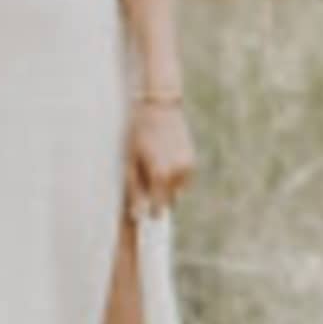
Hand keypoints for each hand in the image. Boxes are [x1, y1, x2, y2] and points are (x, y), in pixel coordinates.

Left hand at [127, 100, 195, 216]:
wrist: (158, 107)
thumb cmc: (138, 134)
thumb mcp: (130, 162)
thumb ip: (135, 191)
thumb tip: (138, 216)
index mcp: (161, 174)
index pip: (158, 208)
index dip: (149, 211)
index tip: (143, 210)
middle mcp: (178, 172)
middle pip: (170, 201)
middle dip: (158, 198)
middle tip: (145, 181)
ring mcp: (188, 165)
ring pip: (178, 191)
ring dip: (167, 188)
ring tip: (154, 169)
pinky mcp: (192, 159)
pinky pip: (184, 180)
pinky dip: (174, 178)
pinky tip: (163, 161)